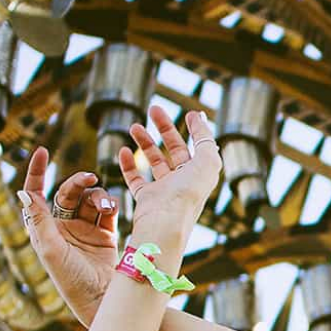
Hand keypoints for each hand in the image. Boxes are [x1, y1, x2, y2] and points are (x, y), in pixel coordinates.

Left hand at [18, 154, 119, 329]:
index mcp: (44, 230)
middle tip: (89, 178)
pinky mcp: (104, 235)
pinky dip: (110, 205)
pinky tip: (112, 209)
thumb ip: (39, 220)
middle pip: (67, 193)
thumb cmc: (70, 280)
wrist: (102, 300)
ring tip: (106, 207)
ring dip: (97, 197)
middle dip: (78, 183)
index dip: (36, 172)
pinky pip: (106, 211)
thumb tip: (23, 193)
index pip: (35, 194)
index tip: (42, 151)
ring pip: (90, 200)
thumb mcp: (50, 250)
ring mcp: (84, 230)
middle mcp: (62, 228)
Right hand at [121, 103, 221, 241]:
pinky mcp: (146, 198)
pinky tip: (123, 150)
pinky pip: (136, 178)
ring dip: (145, 142)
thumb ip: (205, 137)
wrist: (165, 222)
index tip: (188, 113)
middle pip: (175, 149)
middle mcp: (184, 181)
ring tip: (134, 125)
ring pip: (154, 161)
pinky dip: (128, 164)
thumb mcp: (207, 160)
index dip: (195, 129)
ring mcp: (165, 190)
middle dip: (165, 128)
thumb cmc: (188, 193)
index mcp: (201, 173)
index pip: (199, 146)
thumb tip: (199, 116)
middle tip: (154, 108)